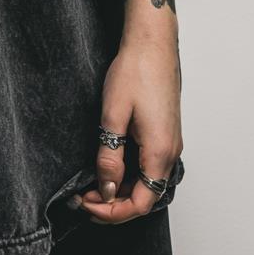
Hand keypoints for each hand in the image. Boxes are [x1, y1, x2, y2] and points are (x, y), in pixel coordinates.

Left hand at [76, 34, 182, 224]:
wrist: (152, 43)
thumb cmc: (135, 71)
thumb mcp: (113, 115)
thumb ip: (110, 156)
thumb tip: (107, 189)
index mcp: (160, 152)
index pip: (140, 203)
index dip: (112, 212)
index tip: (86, 204)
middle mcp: (171, 152)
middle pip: (145, 196)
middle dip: (113, 204)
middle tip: (83, 197)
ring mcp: (170, 142)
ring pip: (147, 182)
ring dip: (121, 189)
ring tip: (91, 184)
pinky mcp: (165, 132)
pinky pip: (149, 165)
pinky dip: (129, 174)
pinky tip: (109, 165)